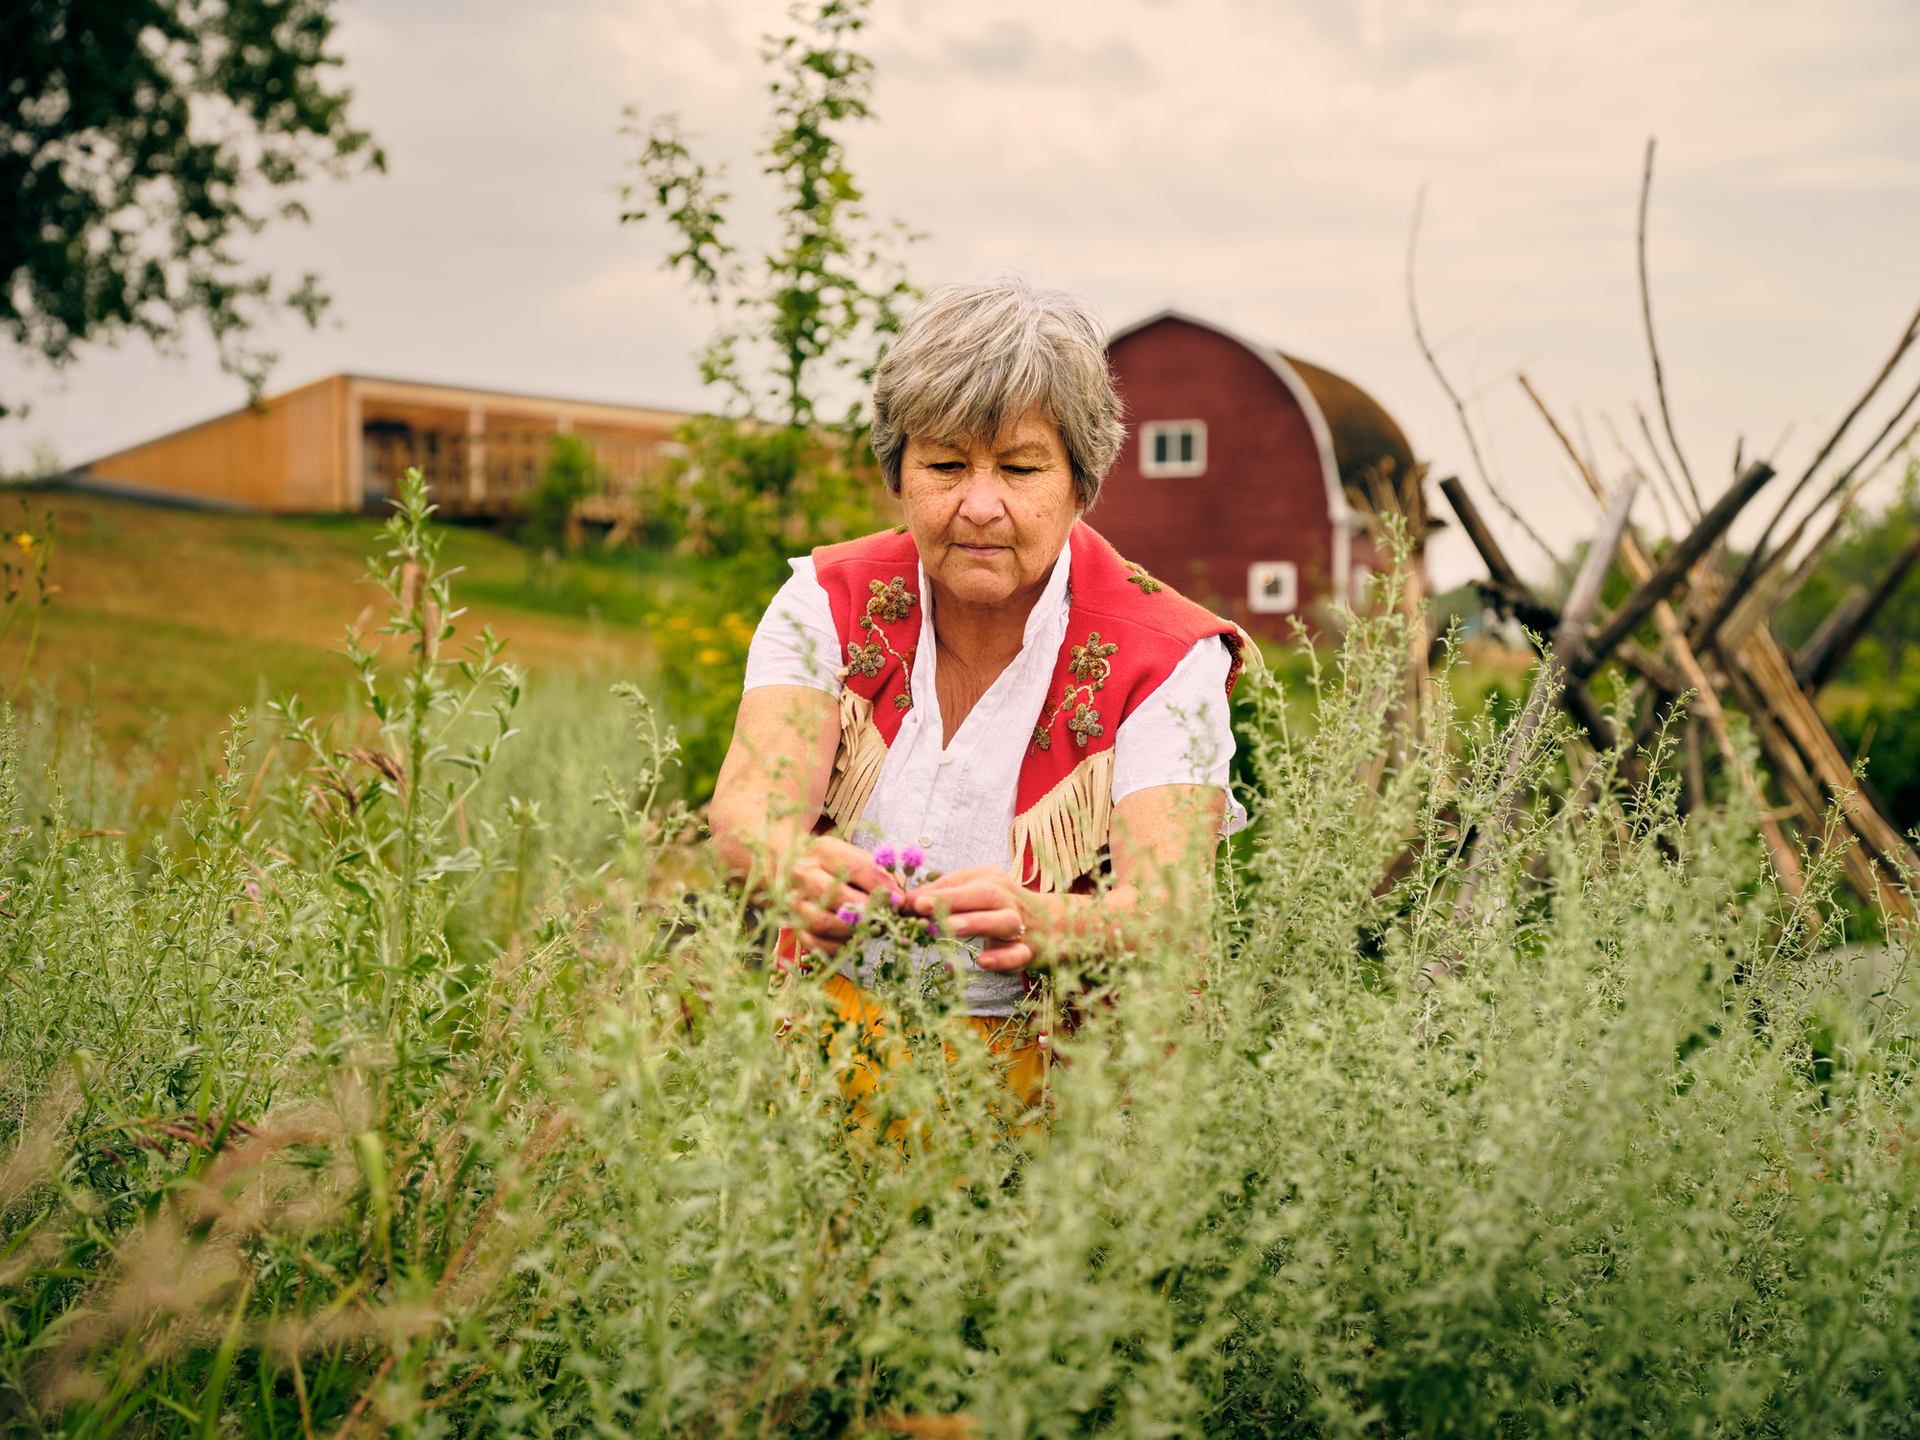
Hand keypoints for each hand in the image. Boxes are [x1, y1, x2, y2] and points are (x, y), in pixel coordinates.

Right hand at [788, 836, 893, 956]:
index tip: (898, 899)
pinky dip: (837, 946)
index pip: (854, 867)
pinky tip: (855, 940)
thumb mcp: (852, 854)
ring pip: (822, 922)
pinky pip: (815, 943)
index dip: (879, 885)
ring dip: (853, 930)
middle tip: (886, 916)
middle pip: (835, 895)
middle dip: (867, 910)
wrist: (790, 864)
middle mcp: (802, 875)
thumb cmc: (831, 861)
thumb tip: (898, 896)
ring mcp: (794, 902)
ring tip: (873, 929)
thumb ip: (876, 871)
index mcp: (821, 851)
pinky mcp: (794, 926)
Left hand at [907, 865, 1037, 971]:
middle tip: (922, 908)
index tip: (911, 901)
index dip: (936, 891)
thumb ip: (938, 897)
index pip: (961, 881)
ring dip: (976, 923)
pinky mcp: (1027, 950)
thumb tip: (904, 904)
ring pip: (1003, 920)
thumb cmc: (994, 907)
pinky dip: (1002, 958)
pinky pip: (1017, 953)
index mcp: (989, 879)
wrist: (1046, 925)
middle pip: (984, 894)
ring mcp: (1019, 924)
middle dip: (953, 900)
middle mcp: (1006, 897)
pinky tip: (983, 962)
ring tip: (950, 928)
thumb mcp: (968, 894)